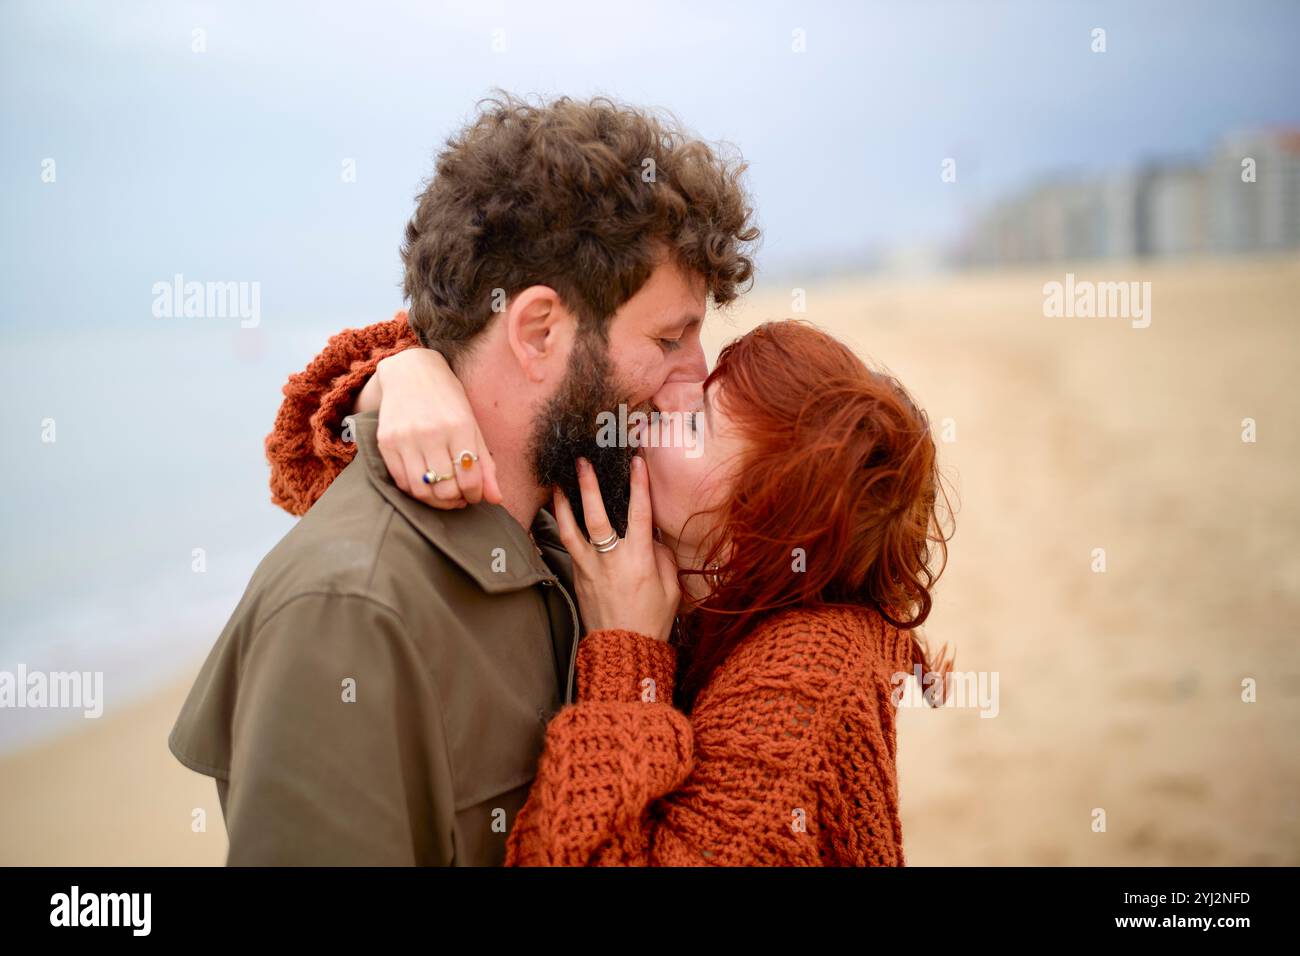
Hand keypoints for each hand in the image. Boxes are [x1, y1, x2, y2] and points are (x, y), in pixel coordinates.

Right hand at [360, 348, 501, 508]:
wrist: (410, 372)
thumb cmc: (448, 400)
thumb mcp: (472, 426)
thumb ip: (485, 464)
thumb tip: (496, 499)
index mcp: (458, 427)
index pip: (470, 478)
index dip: (475, 495)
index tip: (474, 495)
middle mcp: (431, 433)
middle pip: (445, 489)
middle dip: (456, 500)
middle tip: (459, 496)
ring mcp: (405, 438)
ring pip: (421, 490)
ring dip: (435, 501)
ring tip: (443, 494)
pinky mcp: (386, 442)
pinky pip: (400, 481)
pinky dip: (415, 490)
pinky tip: (425, 483)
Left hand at [551, 455, 679, 641]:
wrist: (624, 649)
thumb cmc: (651, 619)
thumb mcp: (670, 587)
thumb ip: (660, 557)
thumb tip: (650, 536)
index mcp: (639, 559)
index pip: (640, 513)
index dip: (639, 485)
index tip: (636, 462)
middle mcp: (611, 560)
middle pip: (596, 515)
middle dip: (588, 486)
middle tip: (581, 462)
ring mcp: (589, 568)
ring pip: (570, 530)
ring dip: (563, 504)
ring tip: (557, 483)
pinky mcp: (577, 578)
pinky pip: (567, 547)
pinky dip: (562, 527)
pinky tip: (558, 515)